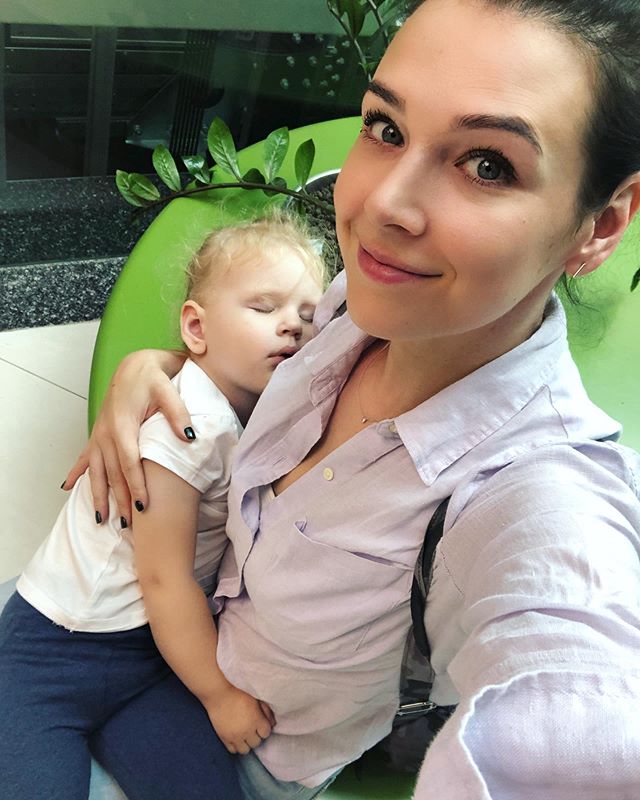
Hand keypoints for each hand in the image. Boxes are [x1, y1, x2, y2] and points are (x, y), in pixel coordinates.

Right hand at [61, 349, 189, 523]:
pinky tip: (67, 488)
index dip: (135, 485)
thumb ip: (177, 412)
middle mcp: (106, 433)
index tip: (142, 506)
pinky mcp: (98, 432)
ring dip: (98, 495)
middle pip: (112, 473)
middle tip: (126, 526)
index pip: (130, 462)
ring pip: (96, 471)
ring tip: (100, 519)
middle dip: (118, 500)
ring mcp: (99, 434)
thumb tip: (189, 436)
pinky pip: (84, 457)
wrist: (136, 364)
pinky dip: (76, 473)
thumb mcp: (168, 389)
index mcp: (123, 425)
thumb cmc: (153, 376)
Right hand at [206, 686, 275, 754]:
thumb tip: (273, 724)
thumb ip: (267, 712)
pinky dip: (235, 746)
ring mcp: (235, 736)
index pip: (266, 733)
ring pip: (245, 750)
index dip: (264, 729)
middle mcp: (247, 731)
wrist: (219, 695)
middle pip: (256, 743)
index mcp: (256, 720)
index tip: (260, 724)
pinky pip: (233, 750)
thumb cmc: (239, 694)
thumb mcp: (256, 699)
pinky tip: (236, 737)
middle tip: (252, 729)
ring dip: (246, 743)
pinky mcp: (224, 739)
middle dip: (255, 736)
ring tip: (244, 735)